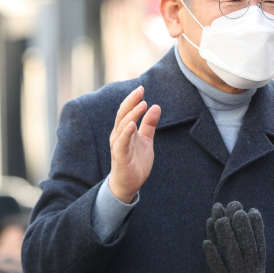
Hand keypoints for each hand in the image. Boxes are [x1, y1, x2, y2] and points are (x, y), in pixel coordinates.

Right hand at [108, 86, 160, 202]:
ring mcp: (118, 146)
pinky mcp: (120, 156)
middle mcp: (118, 135)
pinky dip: (126, 133)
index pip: (126, 111)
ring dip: (132, 114)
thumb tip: (156, 106)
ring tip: (142, 104)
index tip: (141, 88)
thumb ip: (149, 124)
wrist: (129, 184)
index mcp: (124, 130)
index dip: (133, 100)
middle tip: (140, 90)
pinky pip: (122, 143)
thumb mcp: (146, 140)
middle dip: (131, 102)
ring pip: (123, 126)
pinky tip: (132, 125)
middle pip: (122, 115)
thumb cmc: (135, 161)